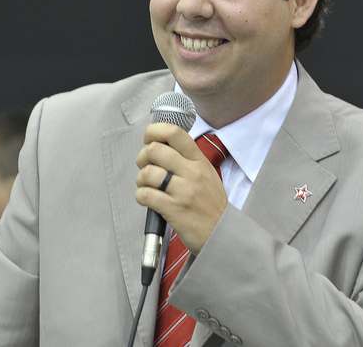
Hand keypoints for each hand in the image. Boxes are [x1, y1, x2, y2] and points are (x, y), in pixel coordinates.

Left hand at [135, 123, 227, 254]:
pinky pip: (146, 195)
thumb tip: (162, 145)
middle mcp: (191, 172)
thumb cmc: (211, 204)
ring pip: (147, 173)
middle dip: (142, 157)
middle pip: (155, 150)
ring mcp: (183, 191)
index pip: (174, 133)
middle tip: (145, 165)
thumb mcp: (207, 173)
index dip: (155, 131)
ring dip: (141, 179)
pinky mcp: (173, 209)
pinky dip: (141, 196)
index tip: (149, 138)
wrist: (222, 232)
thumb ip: (187, 158)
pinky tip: (147, 198)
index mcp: (199, 161)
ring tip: (147, 185)